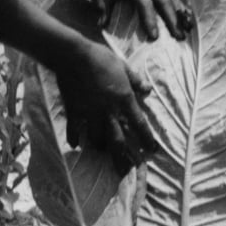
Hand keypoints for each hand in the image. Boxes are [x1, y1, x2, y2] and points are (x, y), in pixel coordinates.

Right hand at [55, 40, 157, 175]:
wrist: (73, 55)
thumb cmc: (100, 57)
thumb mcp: (122, 65)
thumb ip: (135, 80)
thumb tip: (148, 89)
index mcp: (123, 98)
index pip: (139, 124)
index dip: (147, 139)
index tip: (152, 150)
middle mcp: (108, 110)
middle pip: (117, 140)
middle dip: (122, 158)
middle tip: (124, 171)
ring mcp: (90, 113)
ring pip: (96, 139)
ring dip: (100, 147)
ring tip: (101, 151)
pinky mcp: (74, 111)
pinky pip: (74, 130)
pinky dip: (75, 139)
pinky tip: (76, 145)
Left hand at [89, 0, 193, 40]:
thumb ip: (102, 3)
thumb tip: (101, 24)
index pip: (145, 4)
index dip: (150, 21)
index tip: (155, 37)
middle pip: (164, 0)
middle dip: (172, 19)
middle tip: (179, 37)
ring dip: (177, 10)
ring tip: (184, 26)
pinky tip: (178, 9)